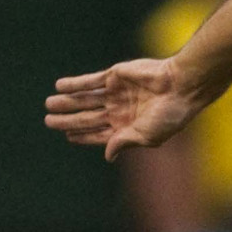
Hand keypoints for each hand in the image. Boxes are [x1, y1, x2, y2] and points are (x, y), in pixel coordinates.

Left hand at [44, 57, 205, 160]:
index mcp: (129, 127)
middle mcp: (120, 109)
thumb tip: (107, 155)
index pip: (100, 133)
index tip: (67, 136)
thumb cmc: (170, 114)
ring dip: (67, 102)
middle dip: (68, 120)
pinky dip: (75, 83)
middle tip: (48, 121)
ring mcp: (117, 92)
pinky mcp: (116, 76)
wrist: (182, 85)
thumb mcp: (147, 136)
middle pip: (88, 117)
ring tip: (49, 104)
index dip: (83, 135)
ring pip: (86, 99)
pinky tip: (60, 86)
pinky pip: (91, 81)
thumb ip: (124, 142)